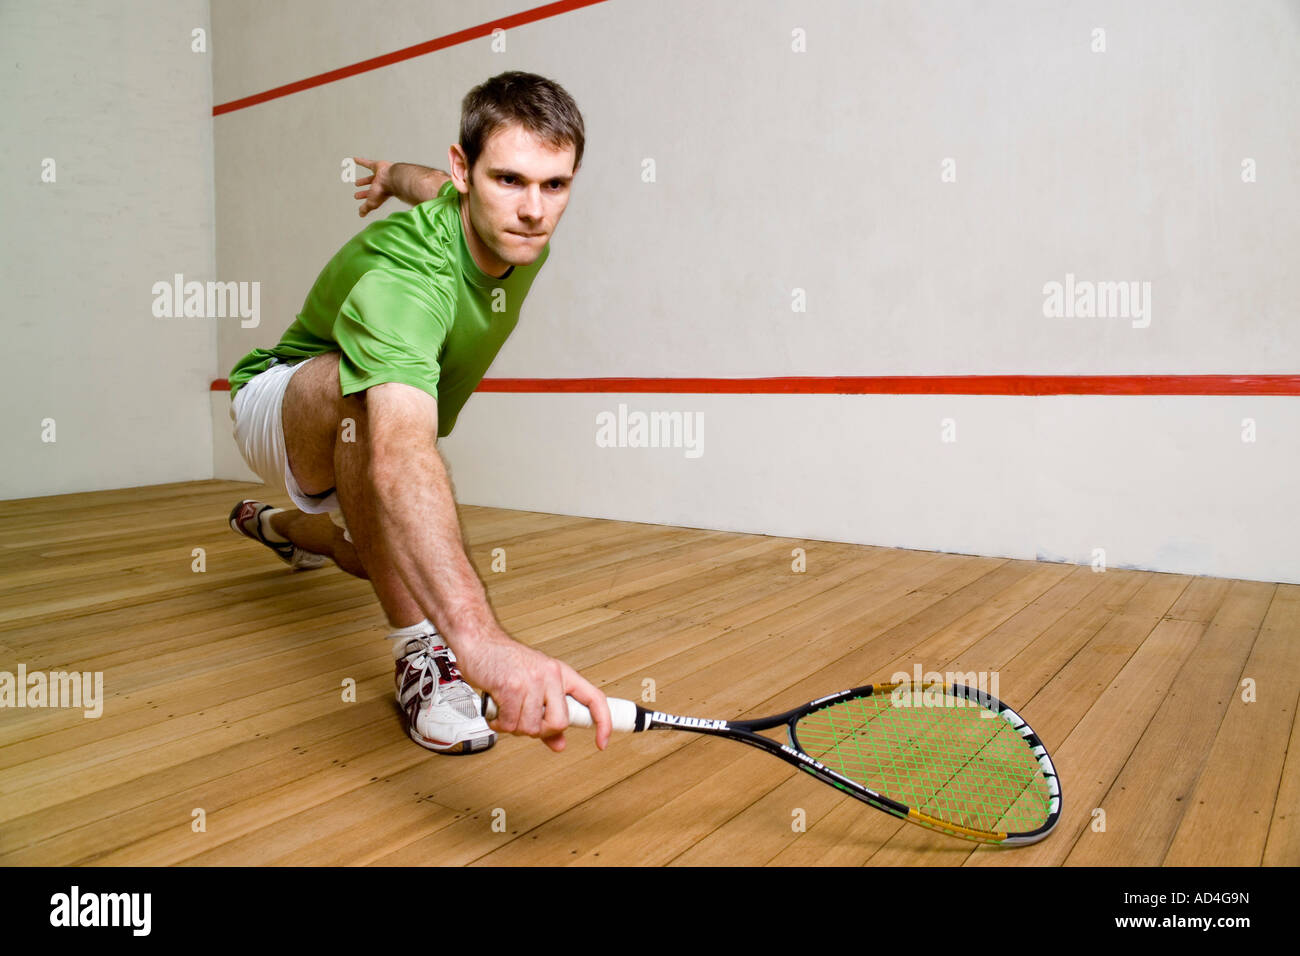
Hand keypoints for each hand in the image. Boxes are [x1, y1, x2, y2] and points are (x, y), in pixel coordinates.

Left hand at [352, 156, 393, 216]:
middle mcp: (380, 185)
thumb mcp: (372, 202)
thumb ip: (366, 208)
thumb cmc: (383, 191)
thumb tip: (361, 214)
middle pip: (371, 189)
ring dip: (364, 181)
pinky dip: (361, 162)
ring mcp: (379, 176)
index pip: (370, 197)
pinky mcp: (377, 166)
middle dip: (364, 192)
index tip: (357, 198)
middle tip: (357, 194)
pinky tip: (354, 159)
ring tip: (357, 183)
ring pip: (371, 178)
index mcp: (379, 194)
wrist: (391, 178)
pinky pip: (368, 164)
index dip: (363, 198)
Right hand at [457, 631, 611, 752]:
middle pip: (560, 722)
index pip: (594, 698)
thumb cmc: (504, 661)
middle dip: (541, 731)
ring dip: (515, 727)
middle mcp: (550, 675)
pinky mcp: (510, 687)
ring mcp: (531, 680)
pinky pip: (510, 723)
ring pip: (532, 727)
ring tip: (507, 710)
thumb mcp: (534, 684)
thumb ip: (548, 715)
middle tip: (526, 722)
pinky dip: (500, 724)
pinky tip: (496, 711)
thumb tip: (560, 743)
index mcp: (561, 673)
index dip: (603, 721)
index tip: (602, 741)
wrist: (478, 641)